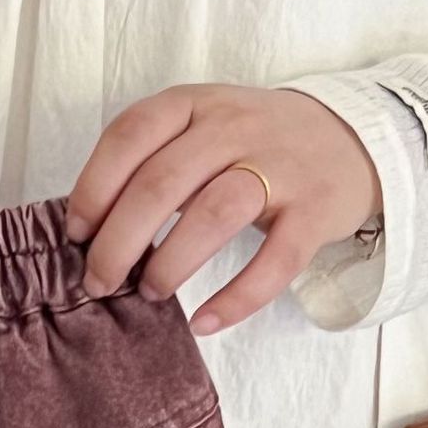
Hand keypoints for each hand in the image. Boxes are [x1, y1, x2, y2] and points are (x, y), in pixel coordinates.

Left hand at [66, 84, 382, 334]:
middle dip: (117, 243)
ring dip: (170, 264)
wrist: (351, 138)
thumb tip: (87, 235)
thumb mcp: (197, 130)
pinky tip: (204, 323)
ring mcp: (280, 166)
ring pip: (214, 214)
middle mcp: (234, 126)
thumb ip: (148, 165)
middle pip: (161, 183)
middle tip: (99, 283)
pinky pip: (275, 261)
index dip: (93, 190)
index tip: (76, 236)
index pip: (129, 135)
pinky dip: (236, 298)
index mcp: (194, 104)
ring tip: (150, 293)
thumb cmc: (250, 146)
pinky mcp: (316, 210)